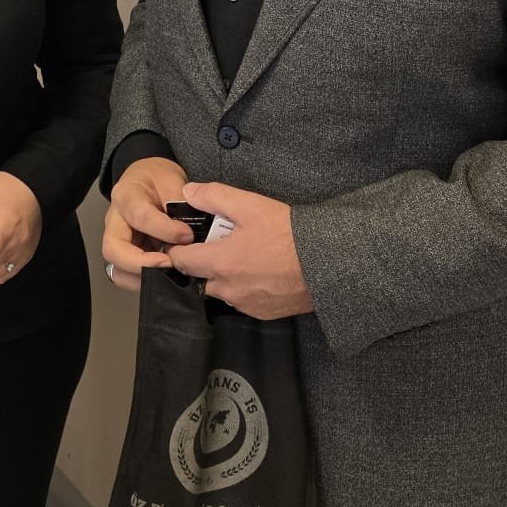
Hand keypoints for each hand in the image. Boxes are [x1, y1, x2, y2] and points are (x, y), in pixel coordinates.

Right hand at [103, 156, 192, 293]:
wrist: (147, 179)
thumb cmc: (157, 178)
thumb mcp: (171, 178)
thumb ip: (178, 202)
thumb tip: (188, 232)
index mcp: (126, 196)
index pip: (139, 217)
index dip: (165, 230)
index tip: (187, 235)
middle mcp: (114, 221)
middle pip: (113, 250)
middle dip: (142, 264)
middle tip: (170, 265)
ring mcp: (118, 241)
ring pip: (117, 269)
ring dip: (143, 277)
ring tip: (171, 274)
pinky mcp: (126, 255)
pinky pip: (128, 276)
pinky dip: (146, 281)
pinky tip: (167, 276)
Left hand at [168, 182, 314, 320]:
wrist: (327, 263)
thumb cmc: (288, 233)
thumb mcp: (251, 205)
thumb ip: (214, 197)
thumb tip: (188, 192)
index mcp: (220, 263)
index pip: (181, 261)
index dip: (179, 249)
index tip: (187, 240)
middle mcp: (228, 290)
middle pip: (201, 277)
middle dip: (206, 262)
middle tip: (225, 243)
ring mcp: (246, 304)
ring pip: (223, 291)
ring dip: (226, 277)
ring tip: (247, 257)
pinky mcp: (263, 313)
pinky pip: (243, 301)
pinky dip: (245, 288)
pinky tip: (262, 272)